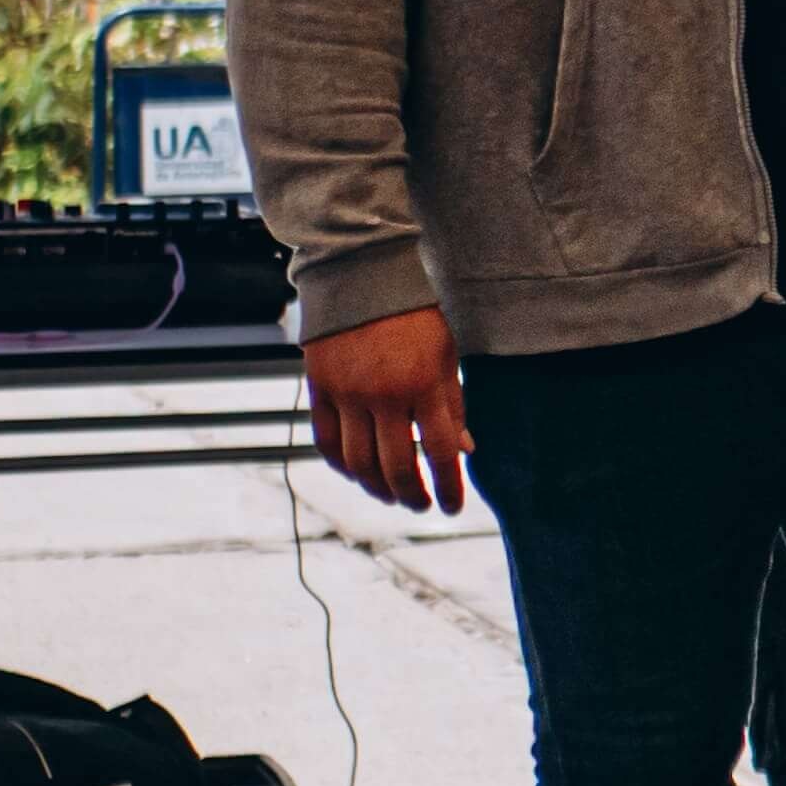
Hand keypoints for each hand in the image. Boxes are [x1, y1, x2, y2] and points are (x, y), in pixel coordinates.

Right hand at [307, 304, 469, 513]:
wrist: (361, 278)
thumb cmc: (414, 318)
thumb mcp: (446, 356)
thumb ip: (453, 405)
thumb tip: (465, 450)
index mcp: (425, 384)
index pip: (441, 451)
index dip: (449, 485)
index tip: (453, 506)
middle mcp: (385, 394)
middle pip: (397, 466)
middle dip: (413, 495)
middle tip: (422, 505)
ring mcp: (348, 394)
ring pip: (358, 463)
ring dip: (377, 488)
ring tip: (393, 495)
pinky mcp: (319, 390)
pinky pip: (326, 442)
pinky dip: (342, 466)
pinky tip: (358, 474)